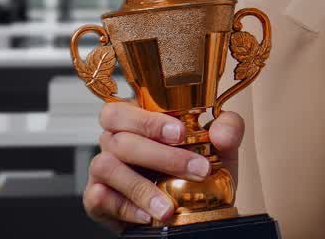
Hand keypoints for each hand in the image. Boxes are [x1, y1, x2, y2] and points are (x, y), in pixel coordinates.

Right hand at [83, 103, 244, 231]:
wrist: (193, 208)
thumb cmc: (197, 167)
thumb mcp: (220, 147)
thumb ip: (227, 129)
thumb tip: (221, 133)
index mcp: (136, 120)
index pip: (124, 109)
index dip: (148, 120)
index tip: (181, 134)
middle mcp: (114, 141)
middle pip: (119, 139)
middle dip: (159, 155)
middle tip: (194, 169)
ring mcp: (102, 169)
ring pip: (107, 167)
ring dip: (141, 188)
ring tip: (169, 206)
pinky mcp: (96, 198)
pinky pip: (99, 198)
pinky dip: (127, 208)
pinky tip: (150, 215)